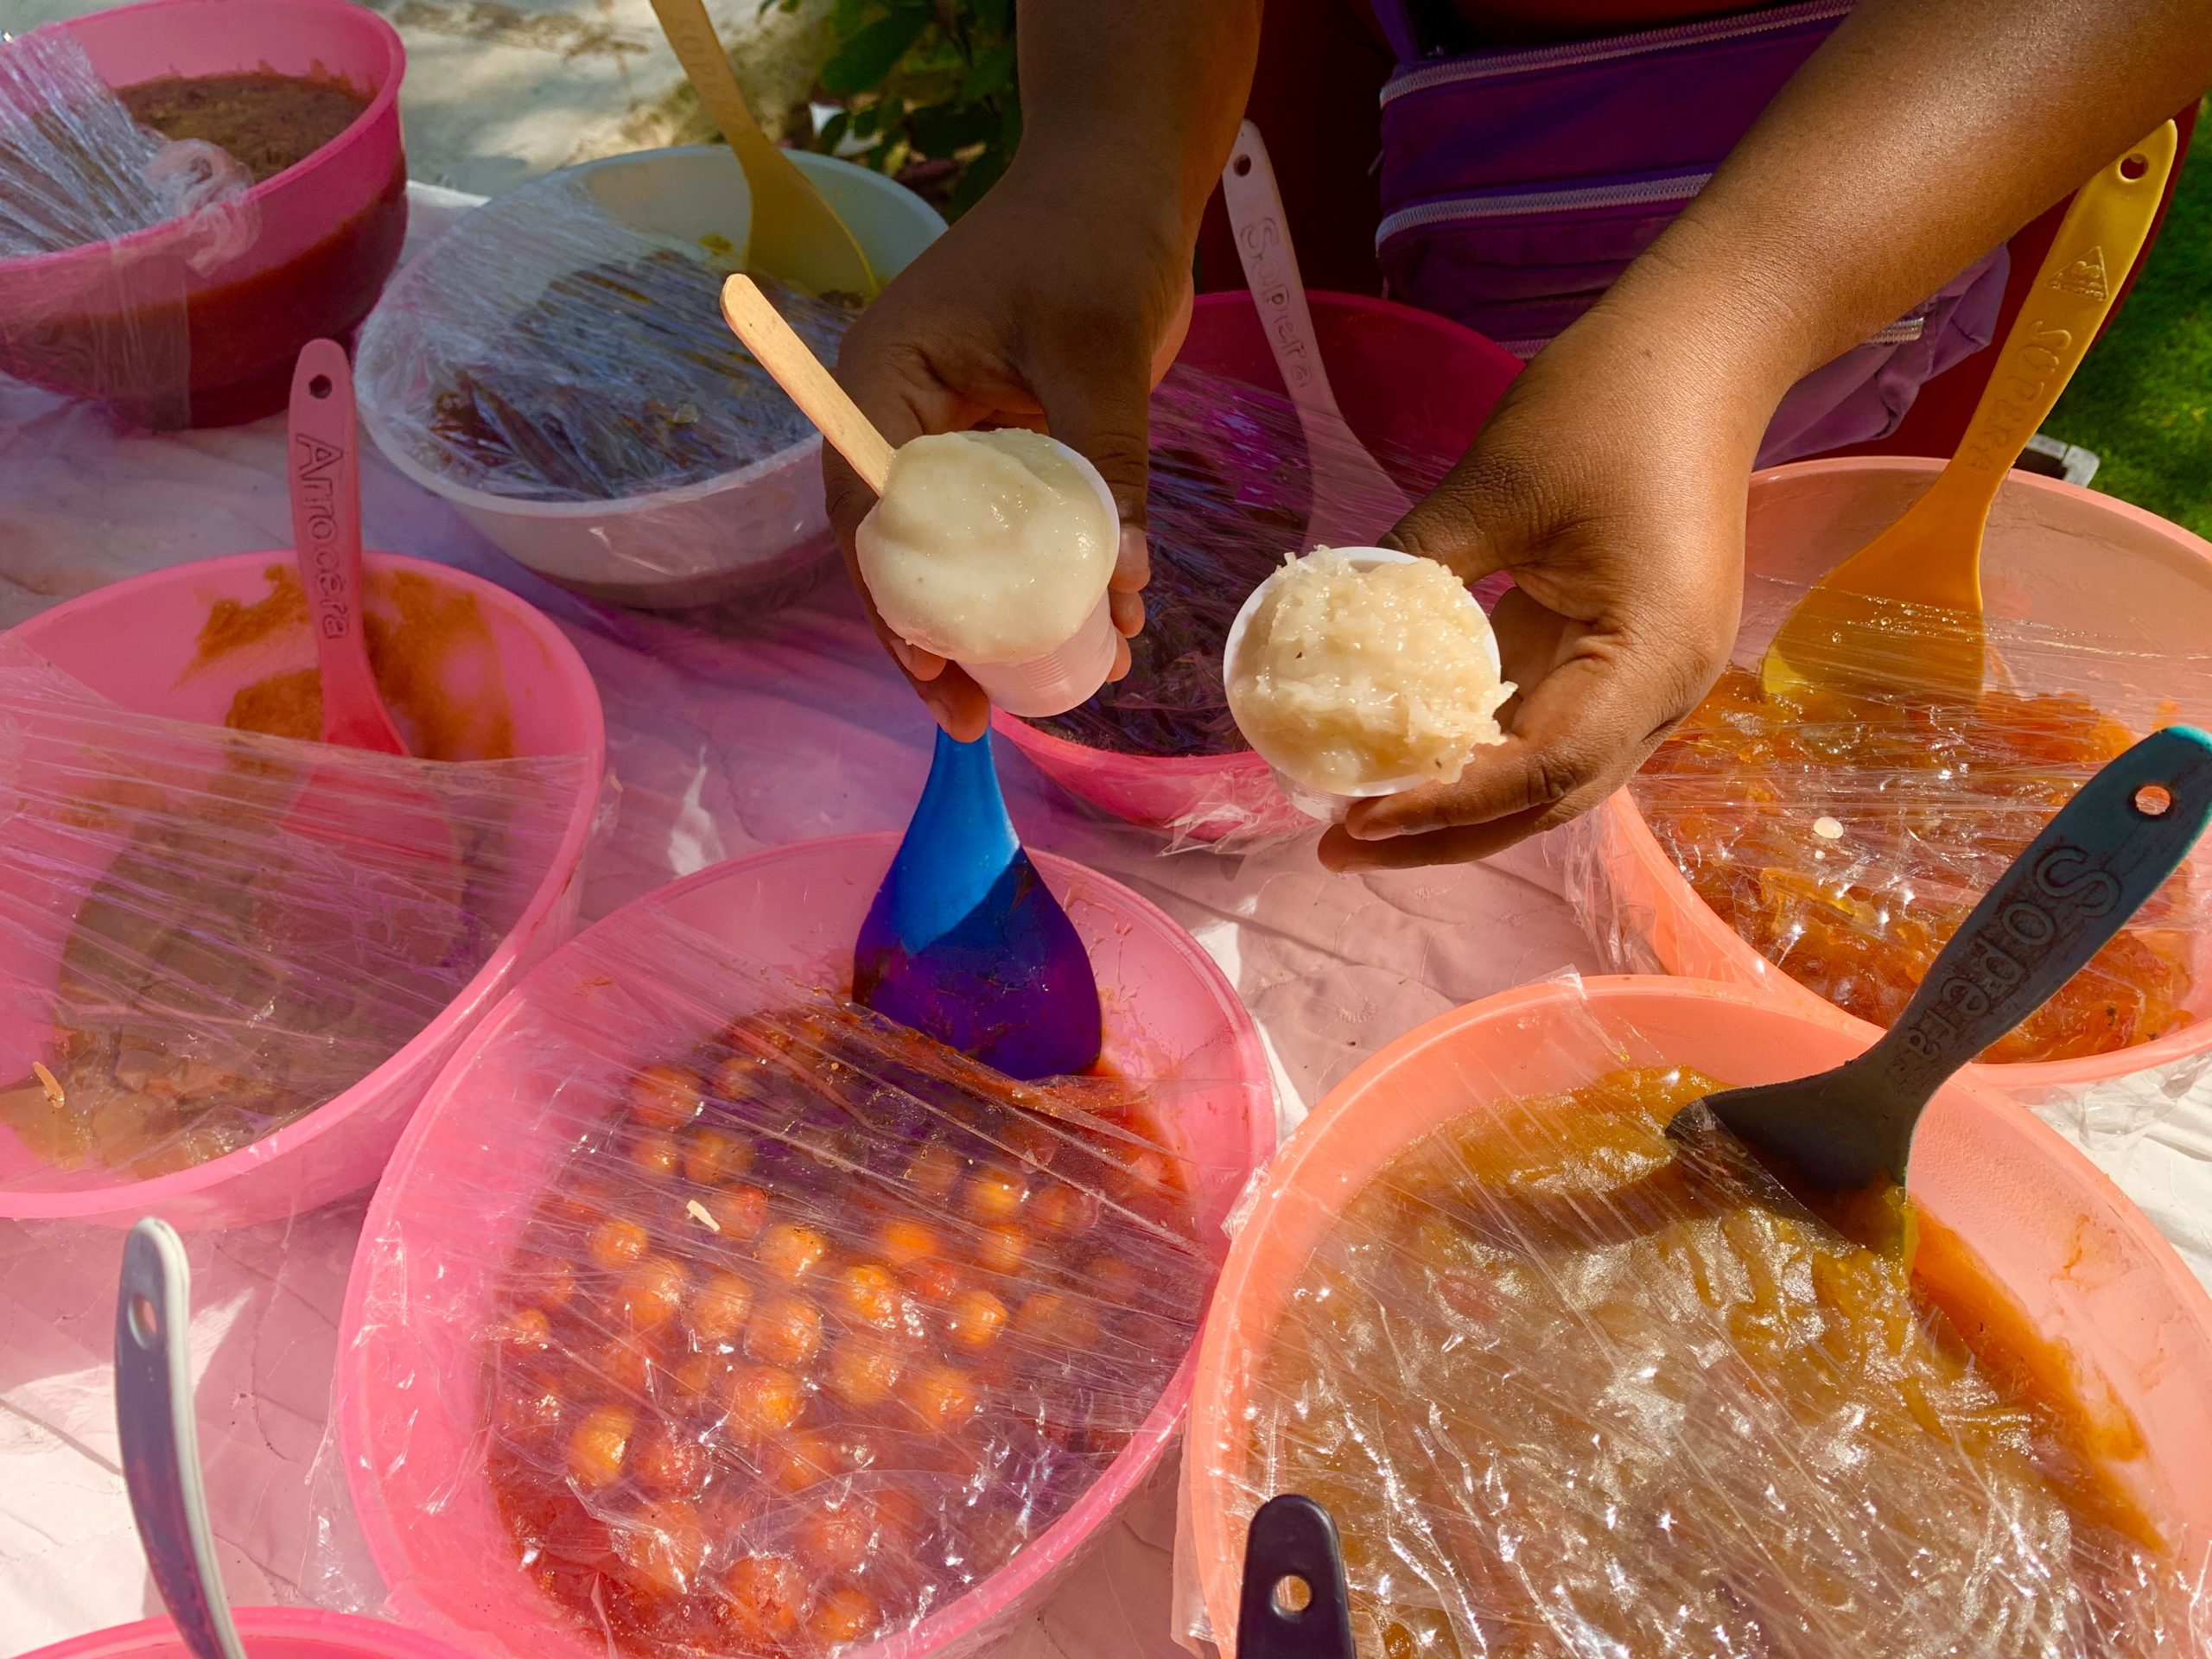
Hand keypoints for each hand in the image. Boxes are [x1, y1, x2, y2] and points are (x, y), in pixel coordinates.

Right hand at [824, 159, 1191, 738]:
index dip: (894, 603)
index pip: (867, 511)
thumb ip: (1105, 463)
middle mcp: (902, 416)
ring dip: (997, 620)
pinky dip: (1044, 579)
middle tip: (970, 718)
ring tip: (1046, 691)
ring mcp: (952, 435)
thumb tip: (1124, 583)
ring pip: (958, 550)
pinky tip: (1092, 628)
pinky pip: (1011, 528)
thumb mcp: (1098, 352)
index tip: (933, 672)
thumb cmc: (1095, 240)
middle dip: (937, 637)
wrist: (1130, 184)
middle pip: (901, 550)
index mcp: (884, 380)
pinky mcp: (1004, 446)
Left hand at [1319, 310, 1766, 870]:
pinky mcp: (1622, 653)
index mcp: (1650, 658)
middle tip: (1335, 844)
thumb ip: (1416, 570)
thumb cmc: (1610, 406)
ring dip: (1459, 804)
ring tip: (1360, 818)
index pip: (1539, 772)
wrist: (1704, 348)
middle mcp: (1663, 690)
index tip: (1355, 816)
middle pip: (1548, 800)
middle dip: (1443, 834)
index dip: (1444, 806)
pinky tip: (1409, 755)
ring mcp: (1647, 677)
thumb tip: (1329, 635)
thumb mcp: (1495, 488)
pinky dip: (1478, 752)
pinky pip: (1547, 727)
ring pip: (1549, 777)